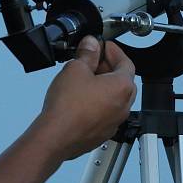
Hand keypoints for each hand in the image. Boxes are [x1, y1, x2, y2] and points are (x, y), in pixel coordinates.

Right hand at [41, 35, 135, 158]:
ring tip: (84, 79)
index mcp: (122, 87)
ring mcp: (114, 122)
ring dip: (103, 86)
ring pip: (114, 98)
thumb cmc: (67, 107)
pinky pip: (105, 113)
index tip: (102, 46)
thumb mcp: (75, 69)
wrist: (55, 136)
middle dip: (108, 68)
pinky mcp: (102, 133)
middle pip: (122, 80)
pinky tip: (81, 99)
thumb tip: (91, 45)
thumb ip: (87, 54)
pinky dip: (98, 103)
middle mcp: (124, 106)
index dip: (113, 51)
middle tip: (92, 61)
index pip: (126, 62)